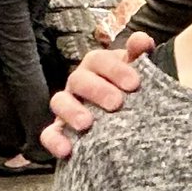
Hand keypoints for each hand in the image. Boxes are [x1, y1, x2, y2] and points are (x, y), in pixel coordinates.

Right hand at [39, 32, 154, 158]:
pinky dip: (54, 140)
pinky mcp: (60, 130)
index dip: (116, 69)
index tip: (135, 83)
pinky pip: (49, 133)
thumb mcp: (138, 70)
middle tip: (117, 103)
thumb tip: (142, 40)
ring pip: (59, 102)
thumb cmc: (131, 88)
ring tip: (87, 124)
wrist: (128, 119)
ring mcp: (67, 106)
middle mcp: (79, 82)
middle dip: (97, 90)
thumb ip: (140, 54)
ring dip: (72, 112)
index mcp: (98, 66)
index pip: (100, 60)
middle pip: (79, 79)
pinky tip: (66, 150)